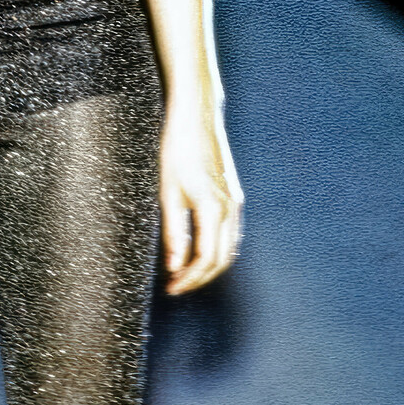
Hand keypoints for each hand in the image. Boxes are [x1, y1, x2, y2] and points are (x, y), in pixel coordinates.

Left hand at [159, 100, 242, 295]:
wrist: (197, 117)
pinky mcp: (233, 194)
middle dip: (200, 277)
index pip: (206, 259)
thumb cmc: (177, 150)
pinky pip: (230, 232)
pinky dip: (217, 249)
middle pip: (222, 259)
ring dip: (210, 265)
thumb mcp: (168, 192)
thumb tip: (174, 265)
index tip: (171, 288)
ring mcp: (235, 201)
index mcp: (213, 208)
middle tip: (176, 286)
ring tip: (185, 272)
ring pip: (230, 247)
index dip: (189, 279)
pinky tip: (198, 250)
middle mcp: (230, 208)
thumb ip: (174, 231)